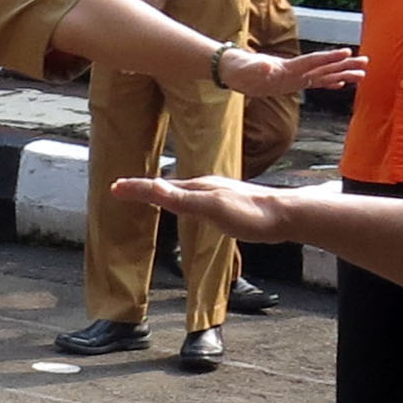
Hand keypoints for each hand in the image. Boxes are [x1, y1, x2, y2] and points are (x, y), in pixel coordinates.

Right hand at [114, 171, 291, 243]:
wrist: (287, 216)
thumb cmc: (251, 215)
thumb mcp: (210, 207)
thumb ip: (179, 198)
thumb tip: (149, 187)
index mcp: (199, 187)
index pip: (159, 187)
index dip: (136, 188)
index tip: (114, 188)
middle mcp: (207, 186)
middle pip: (169, 186)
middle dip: (146, 188)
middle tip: (125, 189)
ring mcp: (220, 194)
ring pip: (185, 192)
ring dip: (165, 193)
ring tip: (152, 195)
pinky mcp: (231, 204)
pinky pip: (199, 200)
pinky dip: (184, 201)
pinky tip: (194, 207)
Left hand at [227, 45, 361, 96]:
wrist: (233, 70)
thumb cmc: (240, 69)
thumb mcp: (247, 71)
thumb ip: (258, 68)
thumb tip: (265, 65)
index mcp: (288, 67)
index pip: (312, 61)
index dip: (329, 58)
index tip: (347, 52)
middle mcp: (296, 70)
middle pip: (325, 67)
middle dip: (345, 65)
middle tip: (366, 62)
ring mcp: (296, 76)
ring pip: (324, 75)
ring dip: (343, 74)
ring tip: (362, 74)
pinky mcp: (293, 83)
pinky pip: (316, 84)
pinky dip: (329, 83)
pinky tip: (341, 84)